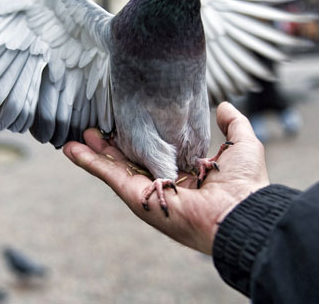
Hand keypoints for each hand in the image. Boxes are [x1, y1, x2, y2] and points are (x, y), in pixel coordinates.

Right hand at [63, 102, 269, 254]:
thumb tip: (224, 107)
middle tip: (93, 129)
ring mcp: (146, 191)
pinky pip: (109, 175)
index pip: (153, 153)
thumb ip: (233, 124)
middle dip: (109, 146)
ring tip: (75, 138)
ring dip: (93, 153)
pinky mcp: (136, 196)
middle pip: (128, 161)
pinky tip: (72, 149)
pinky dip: (89, 162)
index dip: (138, 137)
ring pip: (114, 167)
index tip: (125, 122)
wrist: (240, 211)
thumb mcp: (242, 144)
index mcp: (183, 174)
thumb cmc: (245, 183)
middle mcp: (161, 184)